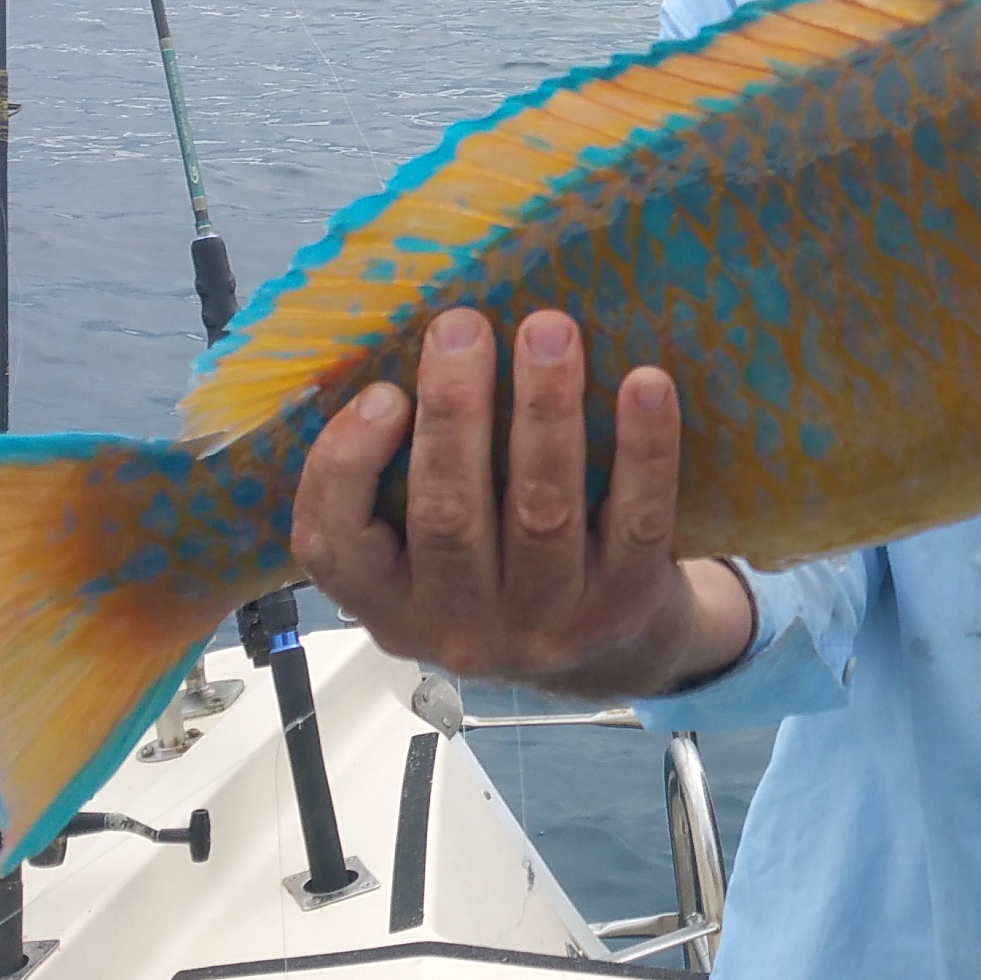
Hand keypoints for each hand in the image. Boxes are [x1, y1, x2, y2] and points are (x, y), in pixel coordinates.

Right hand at [292, 307, 753, 699]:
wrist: (614, 654)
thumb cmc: (506, 570)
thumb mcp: (431, 553)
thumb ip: (407, 476)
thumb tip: (408, 349)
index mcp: (390, 603)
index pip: (334, 545)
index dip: (346, 466)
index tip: (382, 393)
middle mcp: (460, 626)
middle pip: (448, 513)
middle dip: (454, 409)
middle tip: (463, 325)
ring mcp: (546, 624)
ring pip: (541, 509)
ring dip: (544, 410)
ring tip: (549, 332)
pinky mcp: (625, 606)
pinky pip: (635, 519)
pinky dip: (643, 450)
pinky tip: (646, 385)